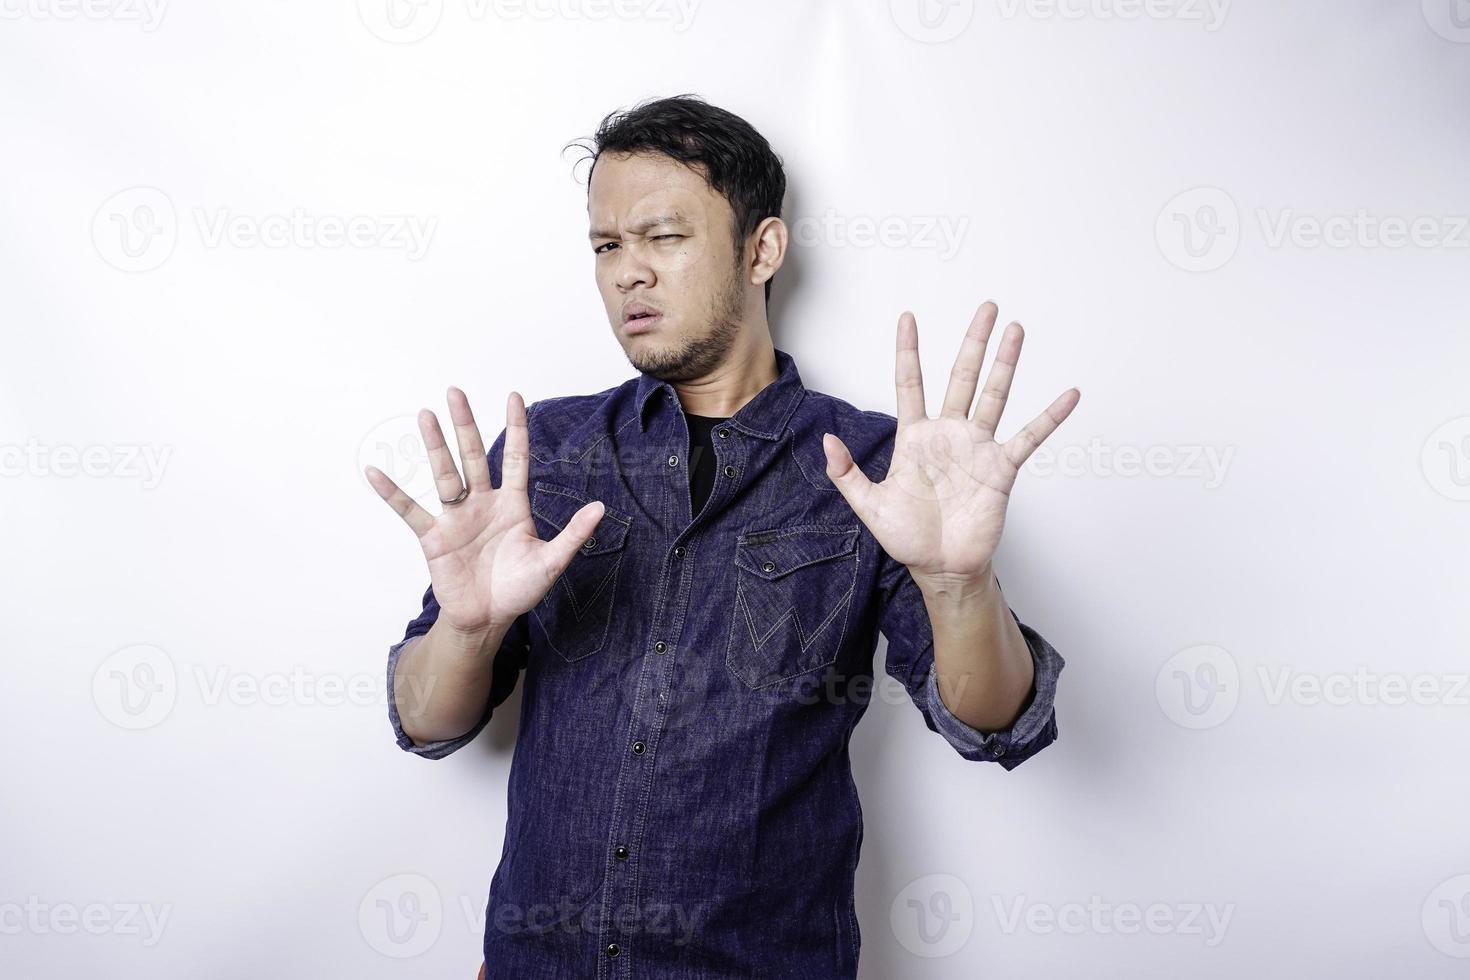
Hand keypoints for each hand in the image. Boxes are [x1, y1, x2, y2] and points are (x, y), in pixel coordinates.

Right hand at [364, 387, 604, 635]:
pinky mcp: (434, 537)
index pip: (516, 458)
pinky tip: (375, 473)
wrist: (488, 619)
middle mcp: (483, 503)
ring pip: (444, 474)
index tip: (514, 396)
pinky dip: (392, 493)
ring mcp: (456, 517)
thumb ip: (574, 534)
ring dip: (435, 445)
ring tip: (426, 414)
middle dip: (465, 425)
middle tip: (455, 391)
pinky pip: (410, 511)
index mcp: (512, 505)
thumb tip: (601, 508)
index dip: (516, 428)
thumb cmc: (520, 589)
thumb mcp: (551, 562)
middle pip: (474, 456)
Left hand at [822, 302, 1078, 591]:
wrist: (941, 568)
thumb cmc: (907, 538)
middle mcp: (949, 434)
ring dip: (1006, 363)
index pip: (911, 383)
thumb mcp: (869, 505)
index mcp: (915, 437)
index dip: (908, 350)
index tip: (908, 317)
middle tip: (987, 306)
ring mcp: (978, 448)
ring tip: (1017, 329)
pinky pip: (1029, 437)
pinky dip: (1050, 417)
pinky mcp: (1001, 468)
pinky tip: (1068, 395)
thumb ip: (846, 473)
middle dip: (974, 341)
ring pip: (994, 395)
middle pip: (962, 376)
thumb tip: (827, 443)